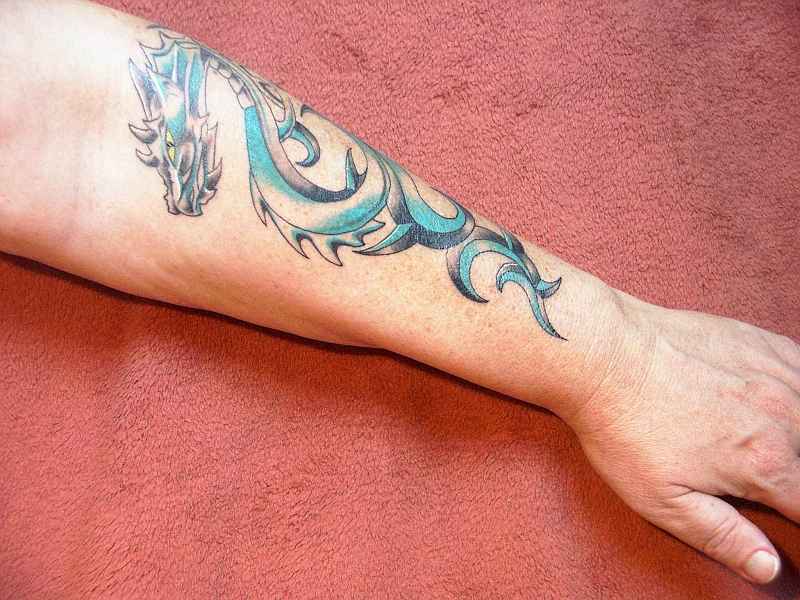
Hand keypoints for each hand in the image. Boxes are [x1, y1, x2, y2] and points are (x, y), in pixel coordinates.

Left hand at [567, 292, 799, 583]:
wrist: (602, 355)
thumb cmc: (624, 427)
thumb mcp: (662, 501)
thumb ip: (721, 536)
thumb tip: (767, 568)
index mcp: (766, 463)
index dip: (798, 514)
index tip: (782, 509)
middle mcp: (784, 416)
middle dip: (799, 473)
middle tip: (769, 477)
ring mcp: (776, 373)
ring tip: (773, 444)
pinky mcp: (760, 342)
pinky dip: (797, 389)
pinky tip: (779, 400)